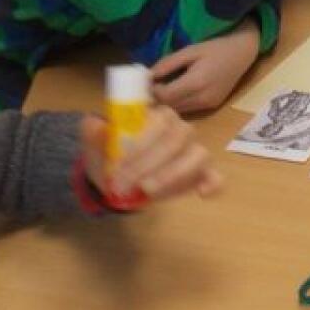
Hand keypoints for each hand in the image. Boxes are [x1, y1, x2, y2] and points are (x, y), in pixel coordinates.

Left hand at [80, 105, 222, 203]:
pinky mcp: (201, 174)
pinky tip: (201, 193)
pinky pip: (215, 177)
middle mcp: (182, 130)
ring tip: (147, 191)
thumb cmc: (111, 156)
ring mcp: (194, 152)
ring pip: (198, 156)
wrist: (118, 179)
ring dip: (172, 175)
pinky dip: (212, 184)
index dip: (140, 146)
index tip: (118, 168)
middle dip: (149, 165)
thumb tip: (97, 125)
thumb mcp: (95, 145)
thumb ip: (94, 133)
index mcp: (159, 116)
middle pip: (177, 141)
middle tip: (124, 186)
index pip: (158, 123)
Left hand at [149, 21, 260, 113]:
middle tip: (148, 87)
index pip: (164, 96)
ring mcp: (208, 104)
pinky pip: (189, 109)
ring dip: (167, 103)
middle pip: (170, 106)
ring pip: (178, 111)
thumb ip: (167, 64)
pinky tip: (176, 92)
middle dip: (156, 99)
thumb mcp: (189, 51)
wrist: (243, 53)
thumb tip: (147, 76)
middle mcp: (202, 98)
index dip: (151, 91)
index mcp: (196, 82)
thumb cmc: (216, 47)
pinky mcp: (212, 106)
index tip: (143, 83)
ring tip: (160, 89)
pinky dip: (178, 104)